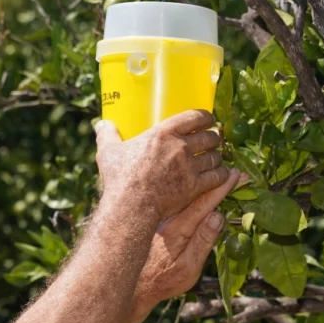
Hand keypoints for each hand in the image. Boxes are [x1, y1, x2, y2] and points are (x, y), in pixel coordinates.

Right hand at [95, 110, 230, 221]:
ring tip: (215, 159)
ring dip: (217, 157)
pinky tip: (222, 175)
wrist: (131, 205)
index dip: (206, 117)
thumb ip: (107, 135)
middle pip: (209, 137)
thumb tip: (102, 124)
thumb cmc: (120, 178)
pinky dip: (222, 175)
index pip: (195, 117)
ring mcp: (190, 167)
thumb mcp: (109, 152)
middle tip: (212, 142)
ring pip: (215, 157)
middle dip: (213, 139)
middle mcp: (181, 146)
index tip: (208, 120)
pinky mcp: (195, 186)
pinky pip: (217, 176)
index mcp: (164, 132)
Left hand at [134, 170, 244, 307]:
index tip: (237, 175)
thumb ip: (202, 241)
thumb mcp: (188, 268)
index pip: (205, 202)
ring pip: (187, 195)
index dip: (222, 188)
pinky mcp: (159, 221)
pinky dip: (192, 192)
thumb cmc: (163, 281)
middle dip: (217, 180)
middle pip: (197, 193)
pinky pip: (179, 201)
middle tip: (237, 170)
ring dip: (204, 183)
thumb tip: (218, 216)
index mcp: (179, 228)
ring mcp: (163, 218)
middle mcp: (169, 218)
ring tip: (221, 172)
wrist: (134, 286)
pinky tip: (200, 186)